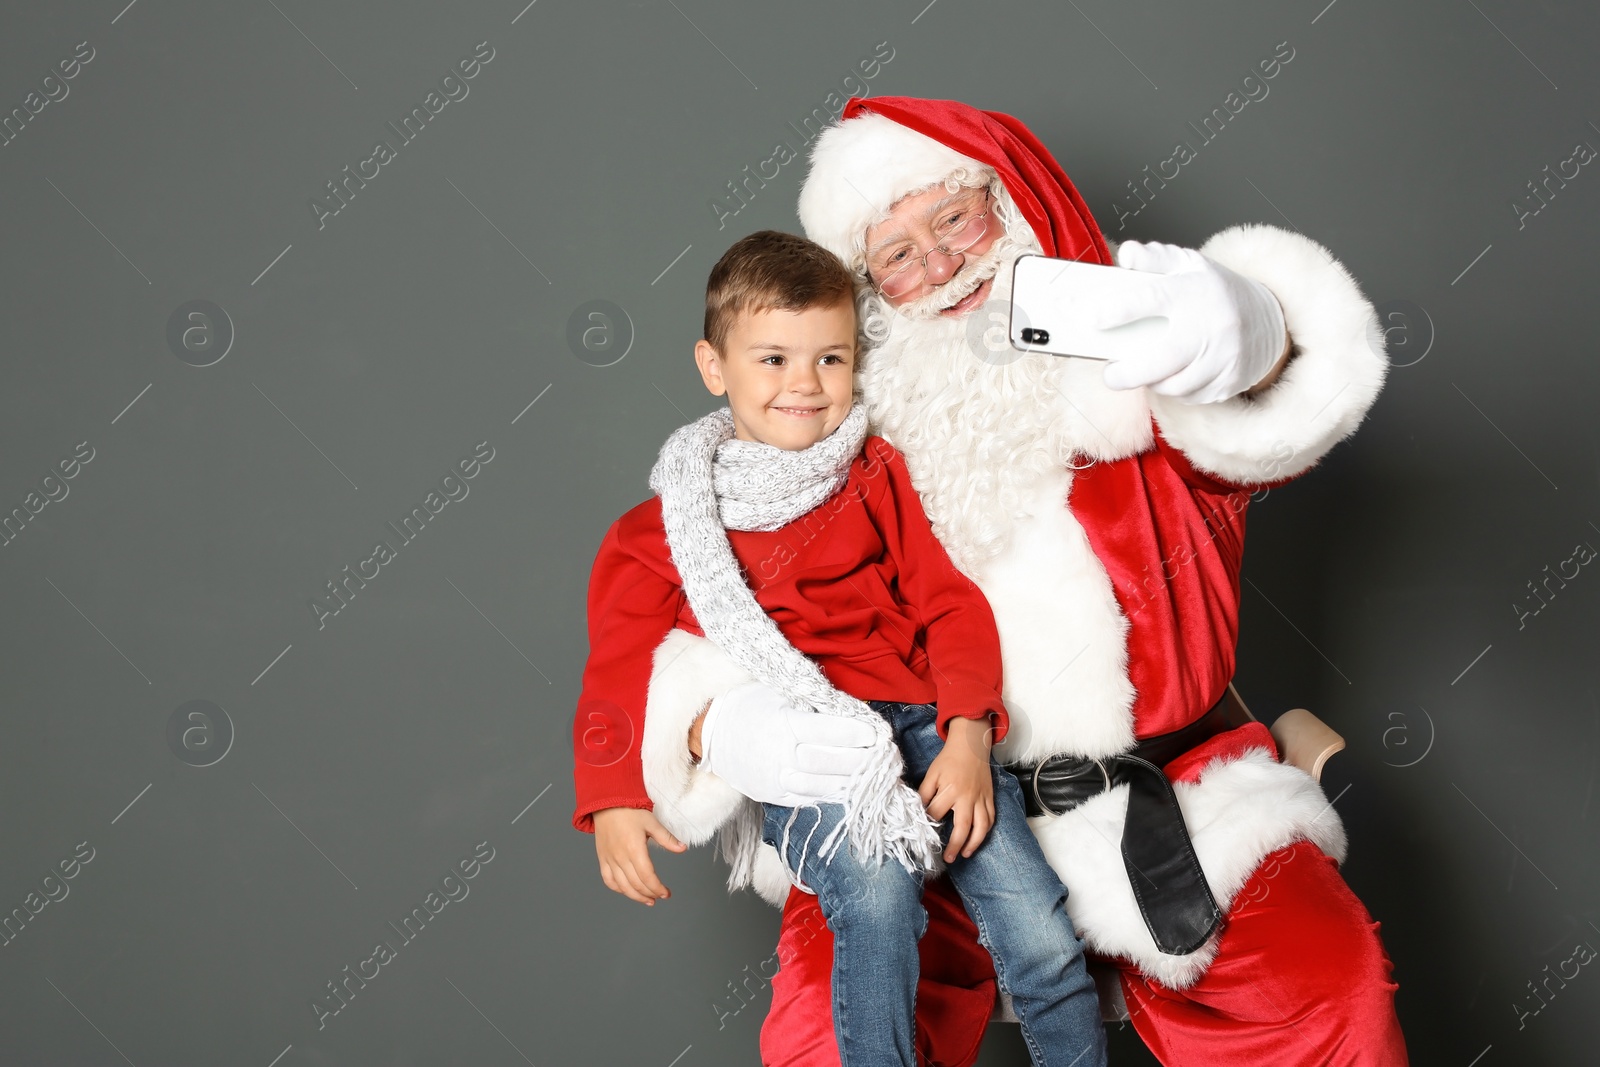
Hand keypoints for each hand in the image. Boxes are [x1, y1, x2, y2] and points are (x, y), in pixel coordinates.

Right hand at [593, 806, 685, 905]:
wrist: (607, 803)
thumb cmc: (630, 811)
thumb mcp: (652, 822)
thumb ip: (667, 839)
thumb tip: (682, 848)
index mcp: (634, 849)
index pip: (647, 876)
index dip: (658, 888)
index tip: (666, 893)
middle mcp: (620, 857)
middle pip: (636, 884)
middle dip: (650, 893)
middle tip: (660, 896)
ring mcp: (610, 859)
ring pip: (622, 886)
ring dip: (636, 896)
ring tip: (647, 900)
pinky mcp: (602, 858)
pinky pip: (608, 880)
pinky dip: (618, 889)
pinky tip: (628, 891)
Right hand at [698, 680, 880, 805]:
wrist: (712, 734)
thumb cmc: (750, 705)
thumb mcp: (777, 692)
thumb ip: (809, 701)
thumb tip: (847, 707)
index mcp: (782, 724)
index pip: (825, 731)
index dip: (853, 733)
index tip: (874, 733)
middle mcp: (780, 754)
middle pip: (829, 762)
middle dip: (860, 760)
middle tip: (883, 754)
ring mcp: (777, 779)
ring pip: (822, 786)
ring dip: (852, 782)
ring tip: (873, 775)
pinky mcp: (774, 796)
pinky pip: (810, 800)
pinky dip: (833, 796)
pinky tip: (852, 789)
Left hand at [917, 716, 996, 862]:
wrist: (971, 746)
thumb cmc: (948, 760)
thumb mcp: (931, 774)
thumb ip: (924, 793)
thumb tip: (918, 811)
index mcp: (950, 790)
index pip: (936, 814)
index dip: (929, 824)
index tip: (924, 834)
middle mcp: (967, 797)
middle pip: (962, 826)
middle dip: (955, 845)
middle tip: (948, 858)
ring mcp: (981, 798)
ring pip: (981, 826)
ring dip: (974, 843)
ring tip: (965, 854)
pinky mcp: (990, 798)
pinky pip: (991, 818)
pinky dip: (986, 831)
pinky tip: (978, 839)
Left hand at [1093, 240, 1288, 404]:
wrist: (1269, 318)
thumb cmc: (1216, 292)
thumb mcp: (1189, 265)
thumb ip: (1155, 258)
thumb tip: (1127, 254)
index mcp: (1195, 293)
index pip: (1153, 298)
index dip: (1121, 310)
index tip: (1096, 319)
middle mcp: (1211, 326)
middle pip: (1162, 360)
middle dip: (1127, 373)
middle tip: (1110, 374)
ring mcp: (1223, 358)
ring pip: (1174, 385)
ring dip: (1151, 382)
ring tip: (1143, 371)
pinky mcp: (1229, 382)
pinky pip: (1190, 397)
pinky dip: (1174, 389)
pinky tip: (1171, 376)